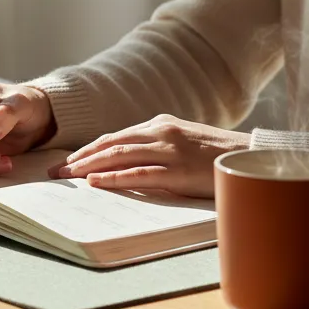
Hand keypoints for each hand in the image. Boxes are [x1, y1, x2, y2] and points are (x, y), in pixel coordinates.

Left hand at [52, 115, 250, 196]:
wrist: (255, 158)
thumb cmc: (219, 156)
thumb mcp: (184, 144)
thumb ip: (157, 148)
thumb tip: (126, 164)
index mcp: (160, 125)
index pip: (114, 137)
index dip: (87, 150)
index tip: (65, 162)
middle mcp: (161, 132)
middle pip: (109, 144)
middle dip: (78, 158)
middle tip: (53, 172)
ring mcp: (169, 150)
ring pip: (118, 155)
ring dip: (87, 167)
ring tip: (65, 177)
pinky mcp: (179, 170)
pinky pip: (139, 174)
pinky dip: (113, 178)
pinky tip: (95, 183)